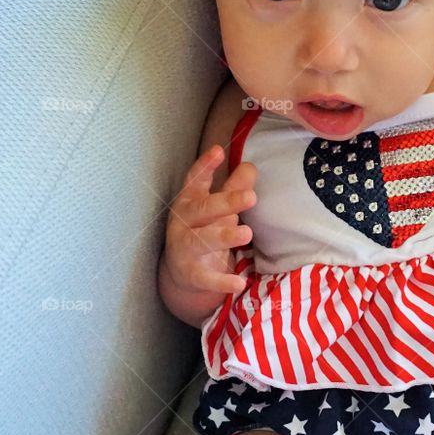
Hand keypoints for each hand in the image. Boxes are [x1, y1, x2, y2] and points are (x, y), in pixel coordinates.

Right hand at [164, 145, 257, 297]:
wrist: (182, 272)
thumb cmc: (204, 229)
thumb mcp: (218, 209)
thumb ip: (233, 188)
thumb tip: (251, 166)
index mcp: (190, 201)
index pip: (195, 180)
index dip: (205, 166)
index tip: (218, 151)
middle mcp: (184, 222)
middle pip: (203, 209)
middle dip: (226, 202)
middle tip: (251, 197)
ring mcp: (184, 247)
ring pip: (202, 240)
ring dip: (224, 236)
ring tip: (247, 233)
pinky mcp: (190, 273)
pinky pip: (205, 277)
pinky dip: (221, 281)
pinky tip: (239, 282)